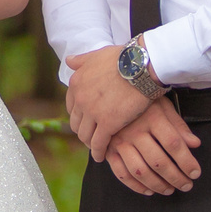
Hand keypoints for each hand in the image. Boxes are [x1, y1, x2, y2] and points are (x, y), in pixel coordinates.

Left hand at [65, 45, 154, 160]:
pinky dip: (98, 152)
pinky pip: (98, 143)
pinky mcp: (107, 124)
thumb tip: (69, 60)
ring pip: (84, 135)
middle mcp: (80, 98)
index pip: (71, 105)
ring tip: (96, 147)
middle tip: (91, 136)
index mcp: (77, 82)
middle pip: (76, 122)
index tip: (86, 120)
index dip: (79, 114)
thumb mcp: (98, 55)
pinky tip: (102, 156)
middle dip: (83, 130)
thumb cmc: (124, 57)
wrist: (141, 65)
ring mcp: (92, 112)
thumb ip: (82, 60)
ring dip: (89, 143)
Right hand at [106, 98, 202, 195]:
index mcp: (152, 117)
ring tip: (169, 189)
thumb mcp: (162, 105)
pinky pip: (121, 173)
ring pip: (140, 171)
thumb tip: (195, 144)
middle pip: (159, 161)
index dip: (186, 161)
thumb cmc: (140, 100)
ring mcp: (119, 141)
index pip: (174, 144)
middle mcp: (135, 131)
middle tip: (187, 185)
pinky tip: (148, 190)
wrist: (109, 91)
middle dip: (176, 178)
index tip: (195, 173)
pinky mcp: (108, 149)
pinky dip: (135, 186)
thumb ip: (178, 125)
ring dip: (157, 185)